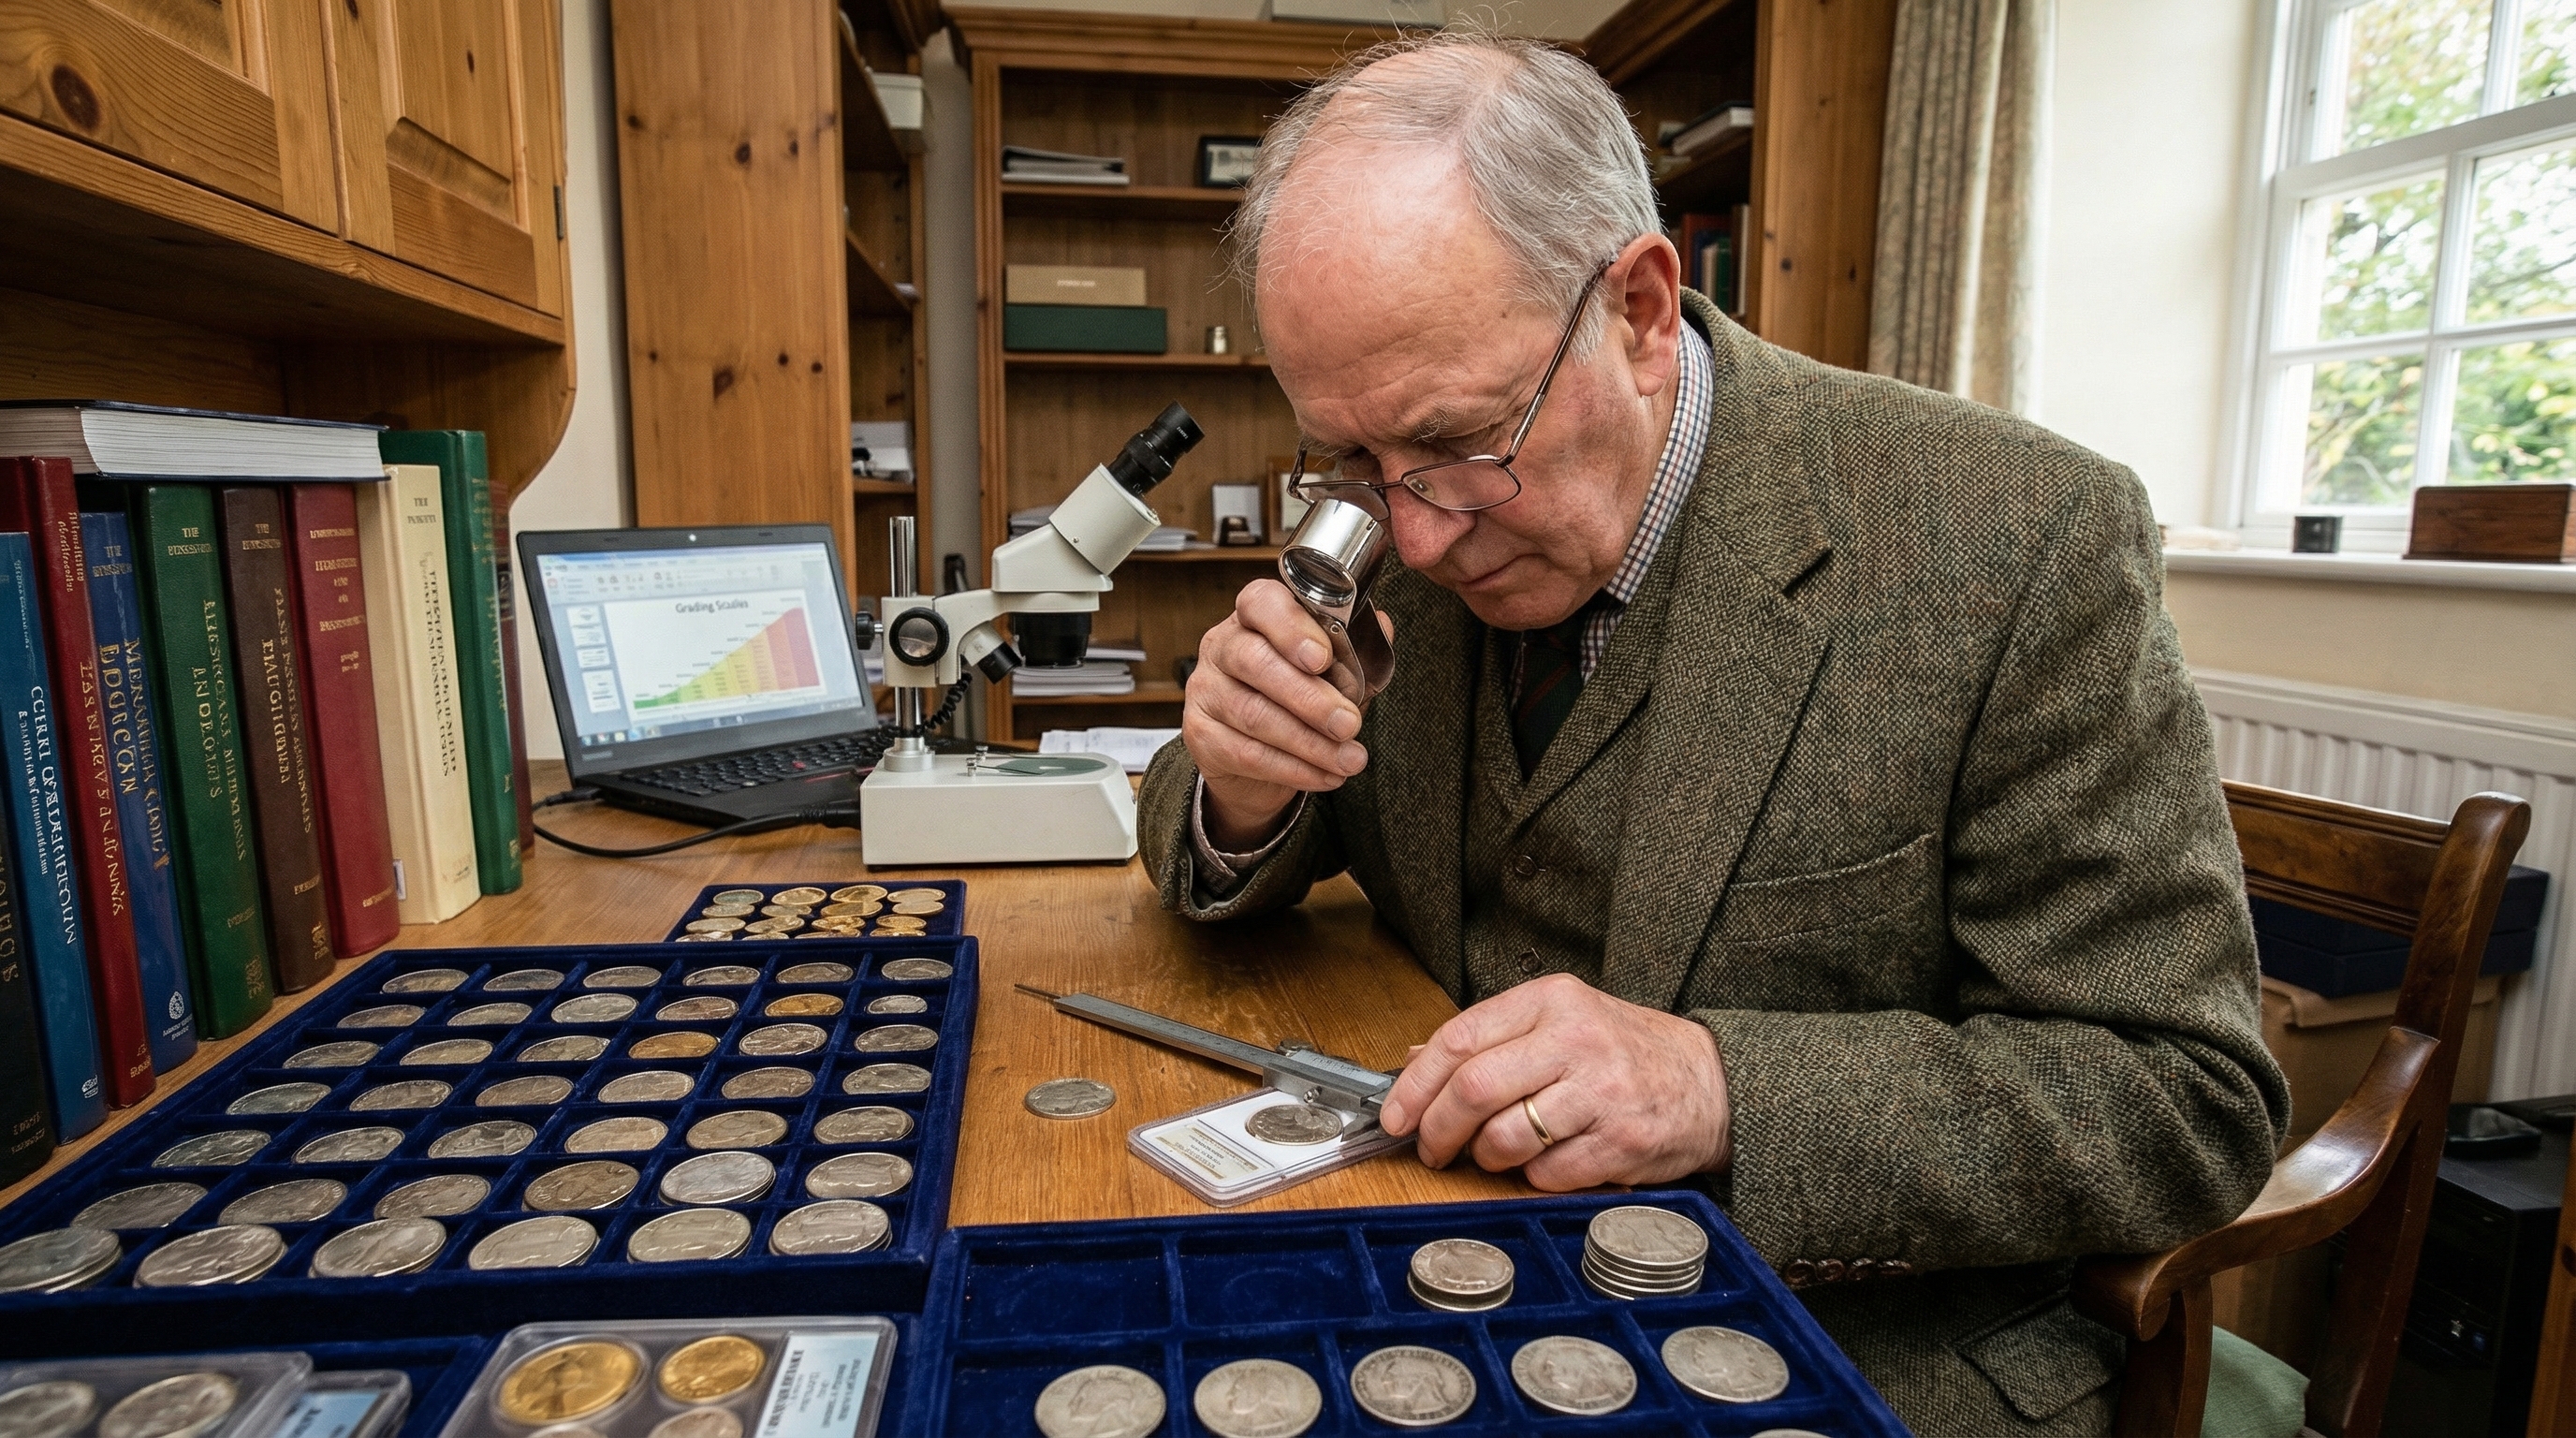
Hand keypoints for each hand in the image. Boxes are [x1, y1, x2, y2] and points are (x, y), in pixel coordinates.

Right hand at [1183, 579, 1379, 846]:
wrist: (1260, 759)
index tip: (1323, 658)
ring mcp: (1205, 690)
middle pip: (1255, 662)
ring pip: (1253, 714)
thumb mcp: (1334, 672)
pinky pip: (1246, 753)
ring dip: (1309, 742)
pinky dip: (1294, 769)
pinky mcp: (1200, 734)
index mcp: (1255, 617)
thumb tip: (1383, 625)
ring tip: (1351, 759)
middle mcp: (1222, 646)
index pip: (1262, 603)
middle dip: (1309, 697)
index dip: (1291, 628)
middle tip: (1349, 724)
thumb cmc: (1300, 700)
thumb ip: (1354, 650)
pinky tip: (1327, 776)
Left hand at [1380, 974, 1731, 1190]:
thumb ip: (1492, 1038)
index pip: (1460, 1038)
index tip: (1396, 1115)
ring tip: (1494, 1154)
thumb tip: (1414, 1061)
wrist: (1712, 1083)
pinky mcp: (1620, 1141)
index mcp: (1553, 1001)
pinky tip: (1543, 1164)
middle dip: (1438, 1129)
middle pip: (1474, 1088)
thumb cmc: (1626, 1051)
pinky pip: (1546, 1173)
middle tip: (1431, 1149)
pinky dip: (1531, 1178)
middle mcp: (1576, 1039)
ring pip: (1506, 1138)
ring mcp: (1601, 1092)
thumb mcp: (1561, 1020)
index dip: (1416, 1084)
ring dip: (1486, 1157)